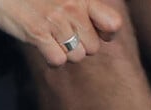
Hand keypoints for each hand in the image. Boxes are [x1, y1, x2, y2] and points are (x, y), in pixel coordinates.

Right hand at [0, 0, 123, 66]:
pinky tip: (43, 47)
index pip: (113, 24)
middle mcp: (72, 9)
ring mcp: (55, 22)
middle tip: (63, 35)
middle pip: (93, 48)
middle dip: (80, 46)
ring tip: (52, 38)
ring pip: (77, 57)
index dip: (106, 33)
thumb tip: (105, 29)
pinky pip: (58, 60)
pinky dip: (52, 59)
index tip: (95, 32)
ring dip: (66, 53)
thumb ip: (85, 8)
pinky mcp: (37, 33)